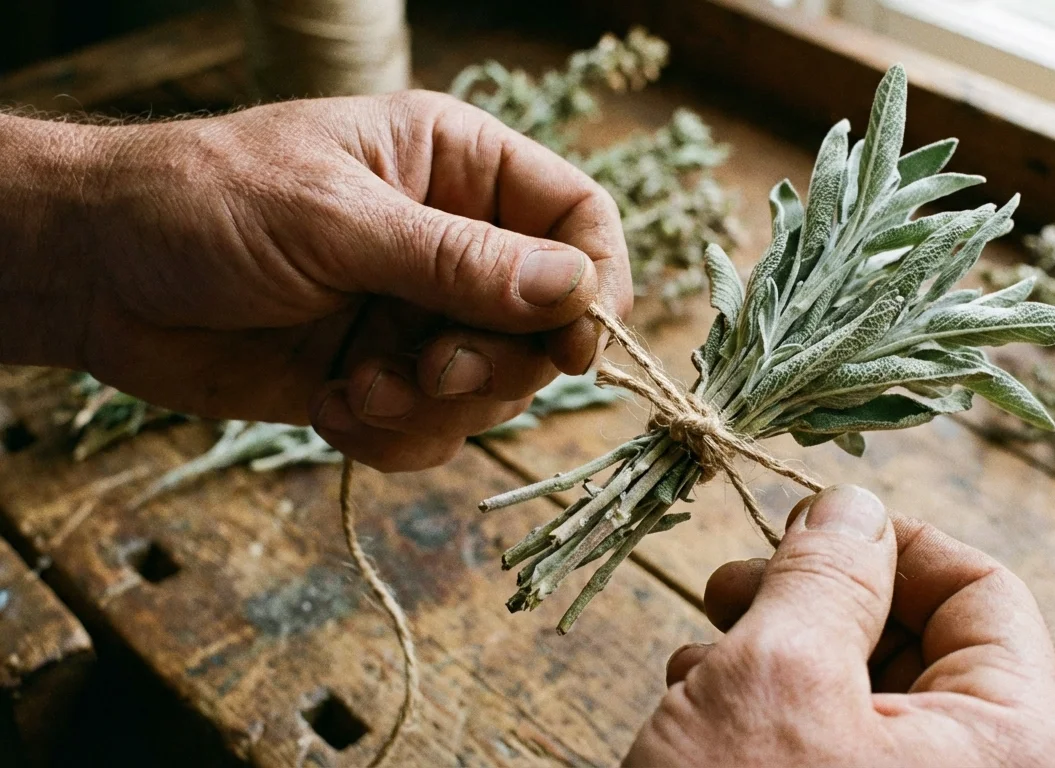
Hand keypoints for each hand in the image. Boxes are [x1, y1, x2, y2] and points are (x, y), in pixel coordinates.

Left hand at [0, 92, 630, 470]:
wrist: (96, 274)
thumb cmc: (206, 203)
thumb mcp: (337, 221)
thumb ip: (459, 261)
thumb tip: (575, 292)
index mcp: (459, 167)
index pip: (578, 219)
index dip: (594, 284)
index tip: (574, 345)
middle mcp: (453, 242)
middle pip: (546, 322)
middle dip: (496, 362)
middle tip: (434, 368)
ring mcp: (418, 315)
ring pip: (492, 388)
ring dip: (435, 407)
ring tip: (360, 388)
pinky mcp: (381, 379)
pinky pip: (434, 432)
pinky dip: (393, 436)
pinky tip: (334, 408)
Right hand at [627, 485, 1054, 766]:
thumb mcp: (775, 674)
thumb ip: (825, 573)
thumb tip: (855, 506)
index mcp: (1014, 744)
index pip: (983, 590)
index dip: (890, 540)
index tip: (806, 524)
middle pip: (922, 644)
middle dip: (817, 604)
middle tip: (731, 588)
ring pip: (868, 700)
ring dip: (779, 659)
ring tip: (698, 662)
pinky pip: (842, 757)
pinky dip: (775, 721)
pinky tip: (701, 713)